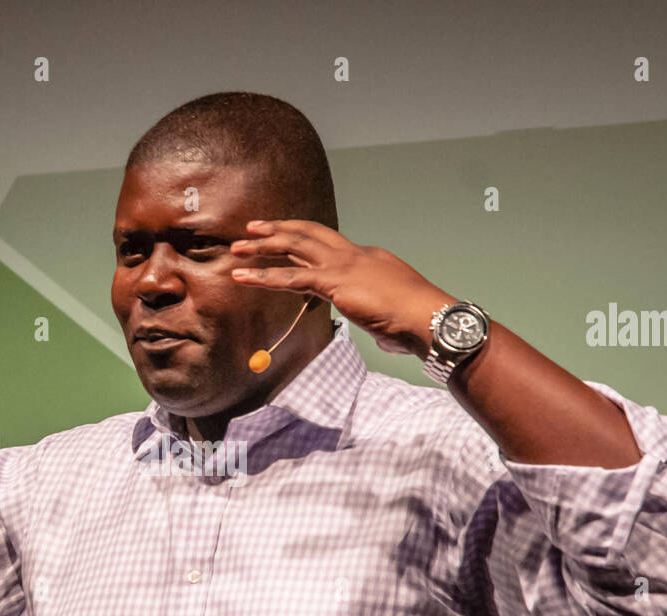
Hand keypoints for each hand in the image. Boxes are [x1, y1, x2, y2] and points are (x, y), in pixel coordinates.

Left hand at [230, 219, 447, 358]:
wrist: (428, 317)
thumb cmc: (418, 323)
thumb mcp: (395, 316)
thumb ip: (384, 322)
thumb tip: (385, 336)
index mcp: (371, 259)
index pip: (331, 247)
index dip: (305, 245)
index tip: (285, 242)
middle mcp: (356, 255)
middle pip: (310, 234)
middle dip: (280, 229)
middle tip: (254, 227)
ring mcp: (345, 265)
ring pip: (295, 247)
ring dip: (263, 246)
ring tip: (238, 248)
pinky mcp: (334, 282)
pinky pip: (291, 277)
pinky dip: (264, 276)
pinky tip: (243, 277)